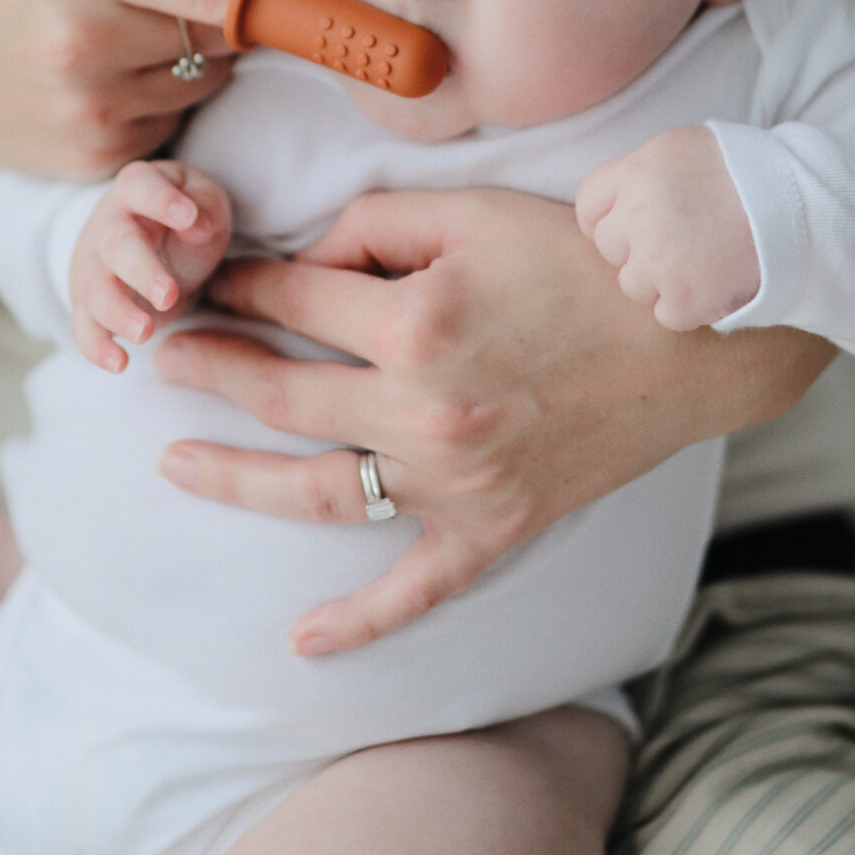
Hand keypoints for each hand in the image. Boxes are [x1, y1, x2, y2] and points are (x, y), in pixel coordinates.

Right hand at [0, 0, 247, 179]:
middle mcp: (81, 36)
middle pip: (226, 31)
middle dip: (227, 14)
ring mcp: (87, 106)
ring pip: (209, 81)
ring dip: (194, 60)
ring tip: (125, 37)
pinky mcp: (96, 157)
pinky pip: (176, 121)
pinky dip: (161, 101)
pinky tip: (107, 81)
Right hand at [69, 160, 233, 371]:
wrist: (154, 242)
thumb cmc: (184, 218)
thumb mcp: (204, 201)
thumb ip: (204, 206)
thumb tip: (196, 225)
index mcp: (136, 190)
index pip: (141, 186)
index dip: (161, 200)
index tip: (189, 218)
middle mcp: (107, 226)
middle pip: (116, 245)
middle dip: (140, 271)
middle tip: (167, 294)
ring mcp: (93, 266)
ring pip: (94, 289)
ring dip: (116, 313)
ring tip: (145, 333)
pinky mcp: (88, 304)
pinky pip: (82, 326)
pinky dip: (95, 346)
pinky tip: (118, 363)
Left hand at [153, 188, 833, 653]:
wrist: (692, 337)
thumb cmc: (584, 260)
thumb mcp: (473, 211)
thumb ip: (376, 224)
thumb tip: (305, 260)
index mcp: (416, 320)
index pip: (292, 301)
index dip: (239, 286)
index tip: (210, 283)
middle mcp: (423, 409)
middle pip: (281, 395)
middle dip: (208, 369)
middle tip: (162, 355)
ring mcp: (455, 482)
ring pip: (316, 493)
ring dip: (233, 479)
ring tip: (174, 460)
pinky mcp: (493, 529)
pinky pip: (414, 591)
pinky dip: (357, 625)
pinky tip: (300, 643)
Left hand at [575, 126, 759, 329]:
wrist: (800, 200)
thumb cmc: (744, 170)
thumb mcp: (683, 148)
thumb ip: (642, 171)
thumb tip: (611, 200)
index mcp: (636, 172)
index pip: (589, 204)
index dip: (607, 217)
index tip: (629, 225)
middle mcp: (639, 215)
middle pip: (609, 246)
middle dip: (636, 246)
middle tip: (680, 239)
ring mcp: (660, 261)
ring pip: (633, 284)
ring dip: (660, 279)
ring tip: (701, 258)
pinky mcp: (686, 298)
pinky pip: (666, 314)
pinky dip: (688, 306)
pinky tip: (714, 282)